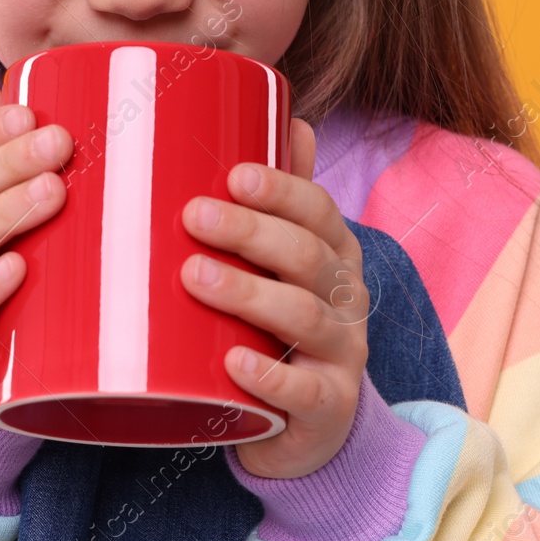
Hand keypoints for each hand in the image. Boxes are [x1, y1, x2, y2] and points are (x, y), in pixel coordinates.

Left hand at [178, 118, 369, 478]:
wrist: (308, 424)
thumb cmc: (280, 325)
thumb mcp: (284, 261)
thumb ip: (286, 197)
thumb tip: (290, 116)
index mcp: (334, 253)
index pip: (319, 211)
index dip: (282, 190)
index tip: (234, 176)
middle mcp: (346, 298)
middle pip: (307, 256)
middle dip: (252, 232)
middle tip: (193, 217)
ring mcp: (341, 355)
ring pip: (303, 317)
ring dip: (248, 293)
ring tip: (194, 277)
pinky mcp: (326, 408)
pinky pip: (303, 392)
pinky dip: (267, 375)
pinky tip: (232, 360)